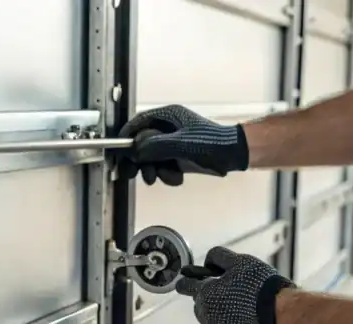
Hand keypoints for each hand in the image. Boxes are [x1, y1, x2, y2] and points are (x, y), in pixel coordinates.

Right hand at [117, 105, 249, 185]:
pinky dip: (168, 174)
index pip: (139, 122)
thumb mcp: (178, 144)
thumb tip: (135, 149)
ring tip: (160, 177)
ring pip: (153, 158)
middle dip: (140, 160)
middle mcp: (169, 127)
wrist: (233, 155)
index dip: (127, 135)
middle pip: (143, 142)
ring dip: (155, 170)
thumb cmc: (211, 143)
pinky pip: (165, 166)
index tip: (119, 149)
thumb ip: (153, 145)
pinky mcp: (179, 156)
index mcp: (168, 116)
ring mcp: (174, 142)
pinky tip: (177, 177)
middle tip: (133, 173)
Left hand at [176, 246, 295, 323]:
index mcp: (205, 295)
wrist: (281, 313)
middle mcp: (207, 316)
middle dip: (208, 296)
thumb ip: (218, 257)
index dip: (186, 280)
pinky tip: (247, 314)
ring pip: (212, 318)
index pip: (185, 286)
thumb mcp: (238, 261)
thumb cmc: (258, 285)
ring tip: (240, 302)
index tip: (187, 278)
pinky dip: (232, 322)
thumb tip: (208, 261)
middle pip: (200, 303)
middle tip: (227, 288)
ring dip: (219, 310)